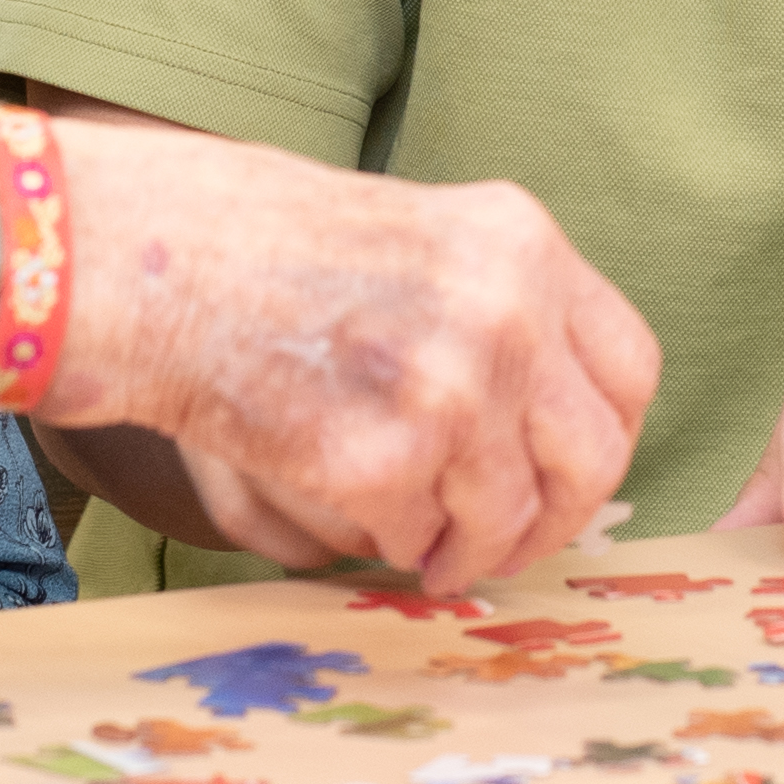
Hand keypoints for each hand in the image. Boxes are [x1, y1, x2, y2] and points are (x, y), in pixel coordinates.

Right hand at [51, 117, 661, 594]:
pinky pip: (417, 536)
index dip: (605, 440)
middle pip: (592, 458)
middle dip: (553, 519)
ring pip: (508, 514)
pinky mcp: (381, 456)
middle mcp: (506, 310)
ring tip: (423, 542)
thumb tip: (563, 429)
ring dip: (468, 545)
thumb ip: (504, 311)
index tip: (568, 473)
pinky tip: (359, 512)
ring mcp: (448, 385)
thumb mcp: (426, 238)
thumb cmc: (271, 247)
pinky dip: (390, 540)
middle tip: (506, 542)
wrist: (152, 259)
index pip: (631, 370)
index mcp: (523, 244)